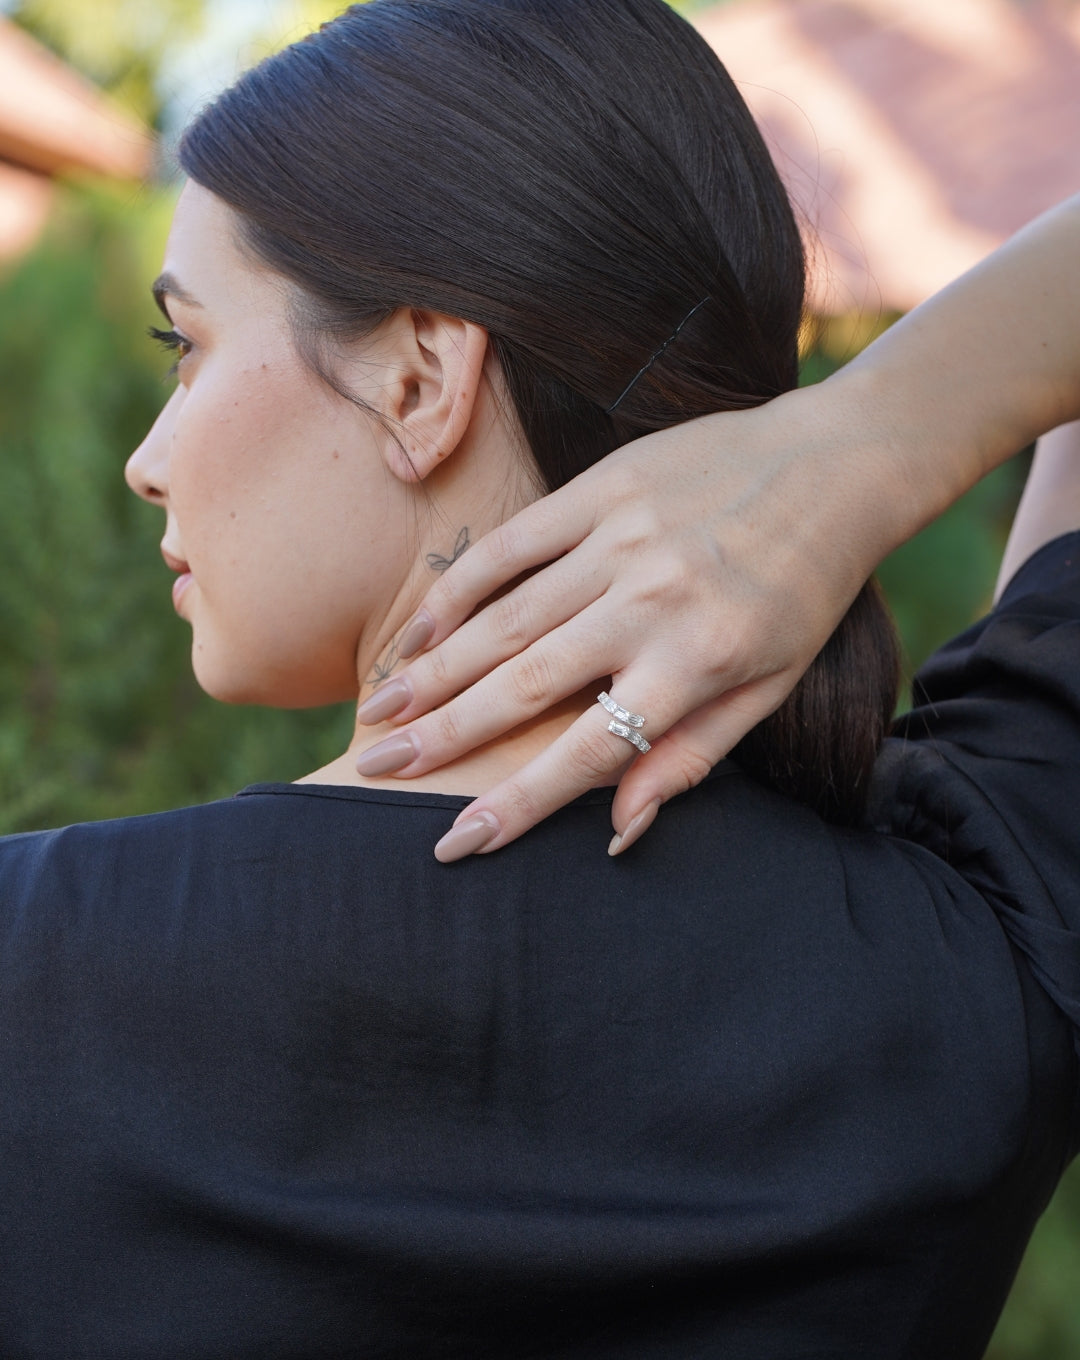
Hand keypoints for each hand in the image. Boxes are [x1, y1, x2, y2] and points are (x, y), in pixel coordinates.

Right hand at [357, 381, 885, 859]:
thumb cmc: (804, 590)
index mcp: (698, 660)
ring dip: (434, 670)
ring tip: (379, 713)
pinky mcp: (602, 489)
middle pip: (523, 683)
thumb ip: (690, 755)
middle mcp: (651, 601)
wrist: (833, 465)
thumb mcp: (770, 685)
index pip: (588, 751)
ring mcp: (620, 539)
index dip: (517, 804)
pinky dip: (458, 589)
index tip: (453, 843)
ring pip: (505, 617)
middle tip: (375, 769)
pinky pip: (512, 545)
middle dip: (442, 735)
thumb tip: (618, 831)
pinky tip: (417, 629)